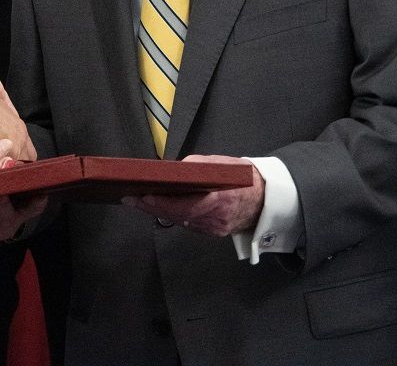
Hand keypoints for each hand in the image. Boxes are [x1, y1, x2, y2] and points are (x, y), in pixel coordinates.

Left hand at [125, 155, 263, 236]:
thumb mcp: (222, 165)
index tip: (146, 197)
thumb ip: (198, 167)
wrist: (265, 199)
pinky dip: (173, 215)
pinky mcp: (213, 232)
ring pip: (181, 221)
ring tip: (137, 202)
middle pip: (178, 216)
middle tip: (131, 199)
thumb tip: (174, 171)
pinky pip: (188, 224)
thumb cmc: (242, 178)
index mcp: (220, 199)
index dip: (164, 203)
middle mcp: (216, 218)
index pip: (186, 205)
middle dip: (152, 207)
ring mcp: (214, 228)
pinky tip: (157, 208)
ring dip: (158, 212)